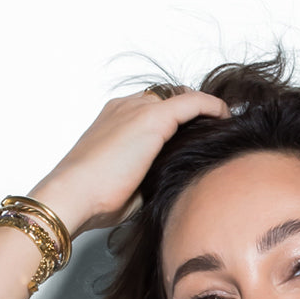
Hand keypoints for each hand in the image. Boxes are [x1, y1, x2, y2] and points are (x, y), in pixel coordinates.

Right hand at [27, 88, 231, 237]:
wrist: (73, 194)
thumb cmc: (93, 199)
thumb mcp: (126, 185)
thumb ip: (147, 176)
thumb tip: (170, 184)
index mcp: (113, 120)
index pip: (151, 110)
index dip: (174, 120)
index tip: (192, 135)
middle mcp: (125, 108)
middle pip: (167, 99)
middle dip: (189, 113)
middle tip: (211, 130)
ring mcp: (138, 110)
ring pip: (180, 99)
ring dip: (201, 112)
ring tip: (221, 126)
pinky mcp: (153, 119)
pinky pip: (192, 103)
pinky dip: (211, 107)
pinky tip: (226, 117)